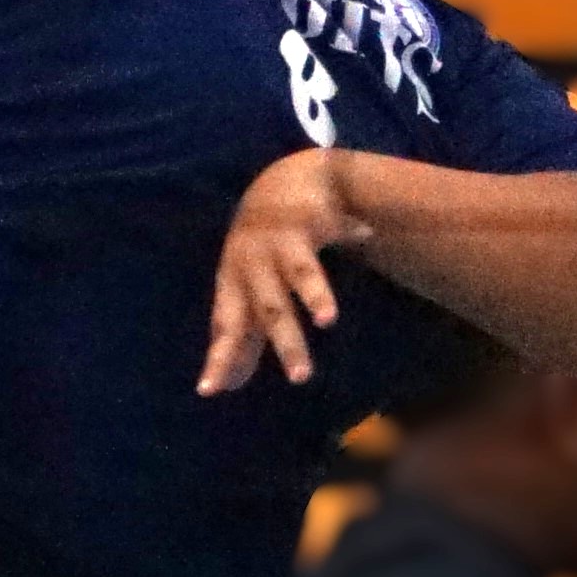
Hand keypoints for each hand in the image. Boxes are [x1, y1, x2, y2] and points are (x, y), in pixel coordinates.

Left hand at [199, 148, 372, 394]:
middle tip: (301, 378)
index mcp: (234, 283)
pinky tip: (365, 233)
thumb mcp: (245, 291)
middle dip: (285, 343)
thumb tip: (231, 384)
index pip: (226, 327)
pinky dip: (350, 230)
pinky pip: (331, 228)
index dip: (221, 357)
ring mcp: (281, 241)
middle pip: (270, 309)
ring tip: (328, 319)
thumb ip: (242, 336)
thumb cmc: (258, 254)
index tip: (210, 391)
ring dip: (314, 295)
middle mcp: (254, 263)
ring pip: (300, 275)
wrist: (275, 186)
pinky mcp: (307, 217)